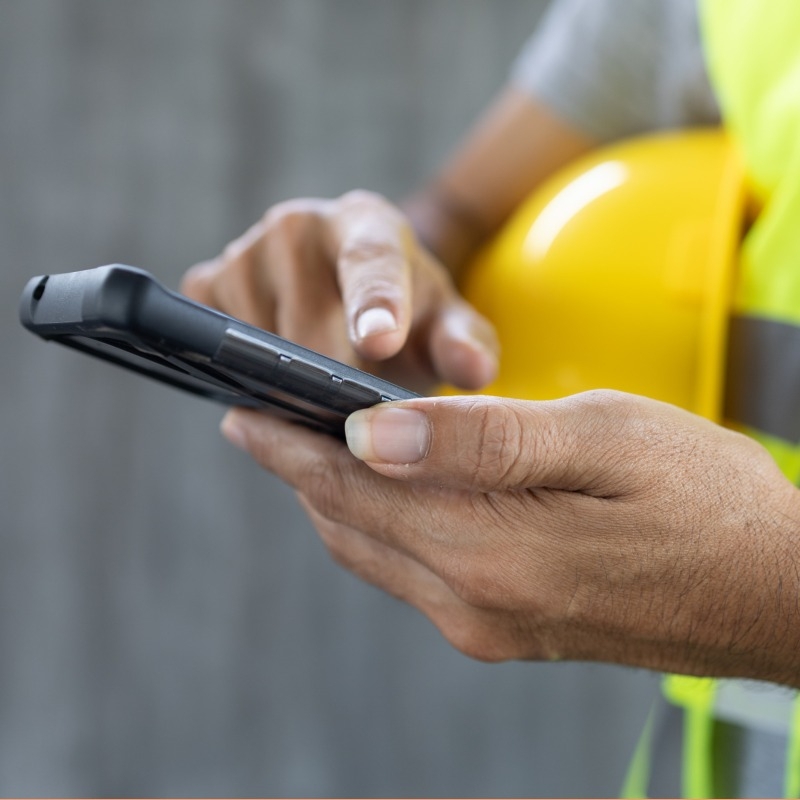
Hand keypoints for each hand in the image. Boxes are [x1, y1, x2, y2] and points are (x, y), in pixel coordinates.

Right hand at [181, 190, 498, 390]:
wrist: (353, 303)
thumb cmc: (407, 316)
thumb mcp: (446, 329)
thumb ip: (465, 345)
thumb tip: (473, 370)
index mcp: (367, 223)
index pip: (371, 263)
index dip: (375, 306)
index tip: (379, 345)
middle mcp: (299, 225)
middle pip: (309, 330)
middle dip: (334, 382)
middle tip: (358, 411)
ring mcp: (244, 251)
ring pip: (261, 350)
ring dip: (290, 384)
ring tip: (319, 387)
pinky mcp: (205, 283)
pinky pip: (218, 348)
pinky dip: (246, 374)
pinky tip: (276, 374)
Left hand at [220, 390, 799, 685]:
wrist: (776, 595)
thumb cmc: (704, 499)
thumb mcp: (599, 437)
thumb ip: (479, 437)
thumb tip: (370, 431)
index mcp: (488, 550)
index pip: (350, 487)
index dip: (289, 446)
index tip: (242, 412)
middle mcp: (472, 602)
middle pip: (349, 524)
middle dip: (299, 470)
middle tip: (265, 421)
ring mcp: (486, 624)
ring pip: (374, 552)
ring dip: (335, 498)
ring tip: (309, 449)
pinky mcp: (505, 628)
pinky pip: (412, 572)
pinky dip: (380, 525)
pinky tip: (383, 491)